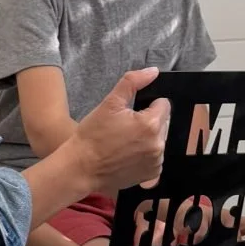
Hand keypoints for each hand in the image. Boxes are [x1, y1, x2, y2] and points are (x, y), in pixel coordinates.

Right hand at [66, 69, 168, 194]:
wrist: (82, 168)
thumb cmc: (93, 135)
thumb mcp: (109, 103)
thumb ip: (132, 82)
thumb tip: (153, 71)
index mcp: (151, 124)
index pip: (163, 104)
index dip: (147, 105)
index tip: (130, 112)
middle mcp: (159, 144)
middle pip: (163, 122)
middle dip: (148, 121)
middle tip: (124, 126)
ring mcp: (156, 161)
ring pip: (159, 140)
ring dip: (148, 137)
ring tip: (124, 141)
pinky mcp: (152, 174)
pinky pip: (155, 157)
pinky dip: (145, 154)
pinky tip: (127, 154)